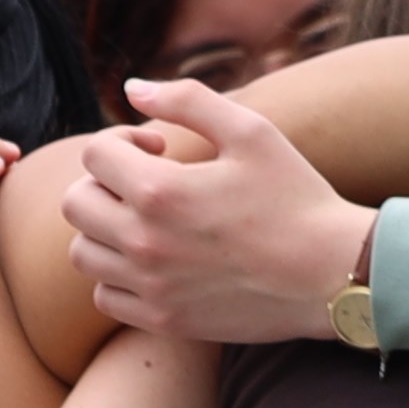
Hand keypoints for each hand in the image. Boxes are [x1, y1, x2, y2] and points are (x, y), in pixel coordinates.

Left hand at [68, 75, 376, 342]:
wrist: (331, 274)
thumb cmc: (296, 197)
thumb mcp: (250, 132)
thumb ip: (186, 100)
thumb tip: (132, 88)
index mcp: (160, 190)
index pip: (94, 155)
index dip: (121, 140)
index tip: (157, 147)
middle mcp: (145, 242)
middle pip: (76, 203)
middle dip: (104, 182)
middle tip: (145, 182)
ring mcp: (151, 286)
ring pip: (84, 252)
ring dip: (105, 229)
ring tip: (146, 221)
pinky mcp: (164, 319)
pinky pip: (106, 295)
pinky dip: (117, 275)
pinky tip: (154, 260)